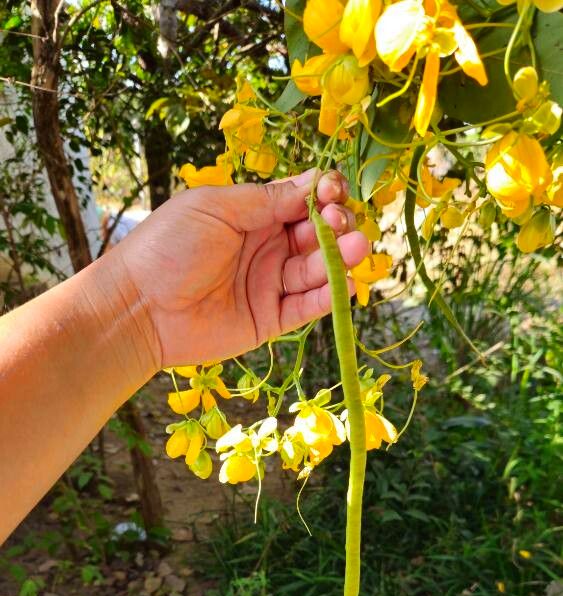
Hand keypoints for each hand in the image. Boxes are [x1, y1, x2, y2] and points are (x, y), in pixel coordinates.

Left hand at [113, 169, 369, 366]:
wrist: (139, 308)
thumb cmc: (167, 248)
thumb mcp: (216, 209)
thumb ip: (265, 199)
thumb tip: (312, 183)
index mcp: (251, 214)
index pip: (301, 200)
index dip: (323, 194)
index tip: (333, 191)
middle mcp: (265, 247)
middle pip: (316, 234)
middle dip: (336, 225)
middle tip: (340, 223)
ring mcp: (269, 284)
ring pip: (316, 270)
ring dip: (339, 258)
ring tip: (356, 249)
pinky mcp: (269, 320)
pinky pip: (307, 307)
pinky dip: (328, 297)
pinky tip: (345, 285)